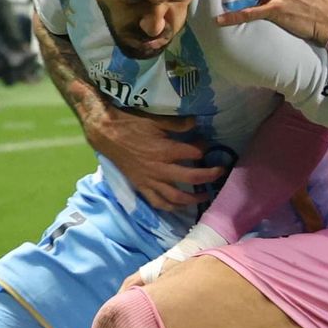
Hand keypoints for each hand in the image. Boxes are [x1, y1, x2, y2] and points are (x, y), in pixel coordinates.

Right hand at [63, 80, 225, 209]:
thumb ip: (177, 123)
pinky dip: (171, 208)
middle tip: (221, 172)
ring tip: (206, 196)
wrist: (106, 134)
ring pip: (176, 196)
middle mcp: (161, 169)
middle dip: (209, 176)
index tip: (210, 146)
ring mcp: (151, 181)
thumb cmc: (130, 124)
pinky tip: (180, 208)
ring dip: (194, 198)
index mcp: (166, 150)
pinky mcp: (142, 187)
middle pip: (192, 177)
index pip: (194, 152)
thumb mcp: (155, 119)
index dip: (205, 149)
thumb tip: (196, 122)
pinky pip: (158, 202)